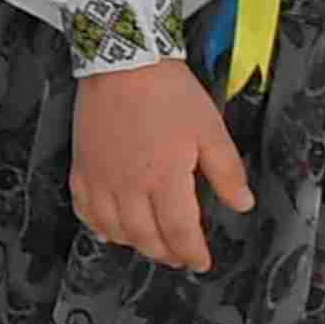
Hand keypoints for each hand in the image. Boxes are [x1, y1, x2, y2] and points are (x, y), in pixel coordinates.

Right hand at [67, 57, 251, 270]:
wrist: (122, 61)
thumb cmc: (167, 92)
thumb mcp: (210, 129)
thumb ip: (227, 172)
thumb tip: (242, 204)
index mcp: (166, 179)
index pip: (179, 232)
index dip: (192, 253)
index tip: (201, 262)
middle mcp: (130, 186)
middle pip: (146, 237)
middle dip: (165, 253)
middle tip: (178, 257)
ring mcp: (102, 178)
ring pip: (114, 229)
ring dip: (134, 244)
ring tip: (149, 244)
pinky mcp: (82, 167)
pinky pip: (84, 209)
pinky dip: (97, 226)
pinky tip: (109, 229)